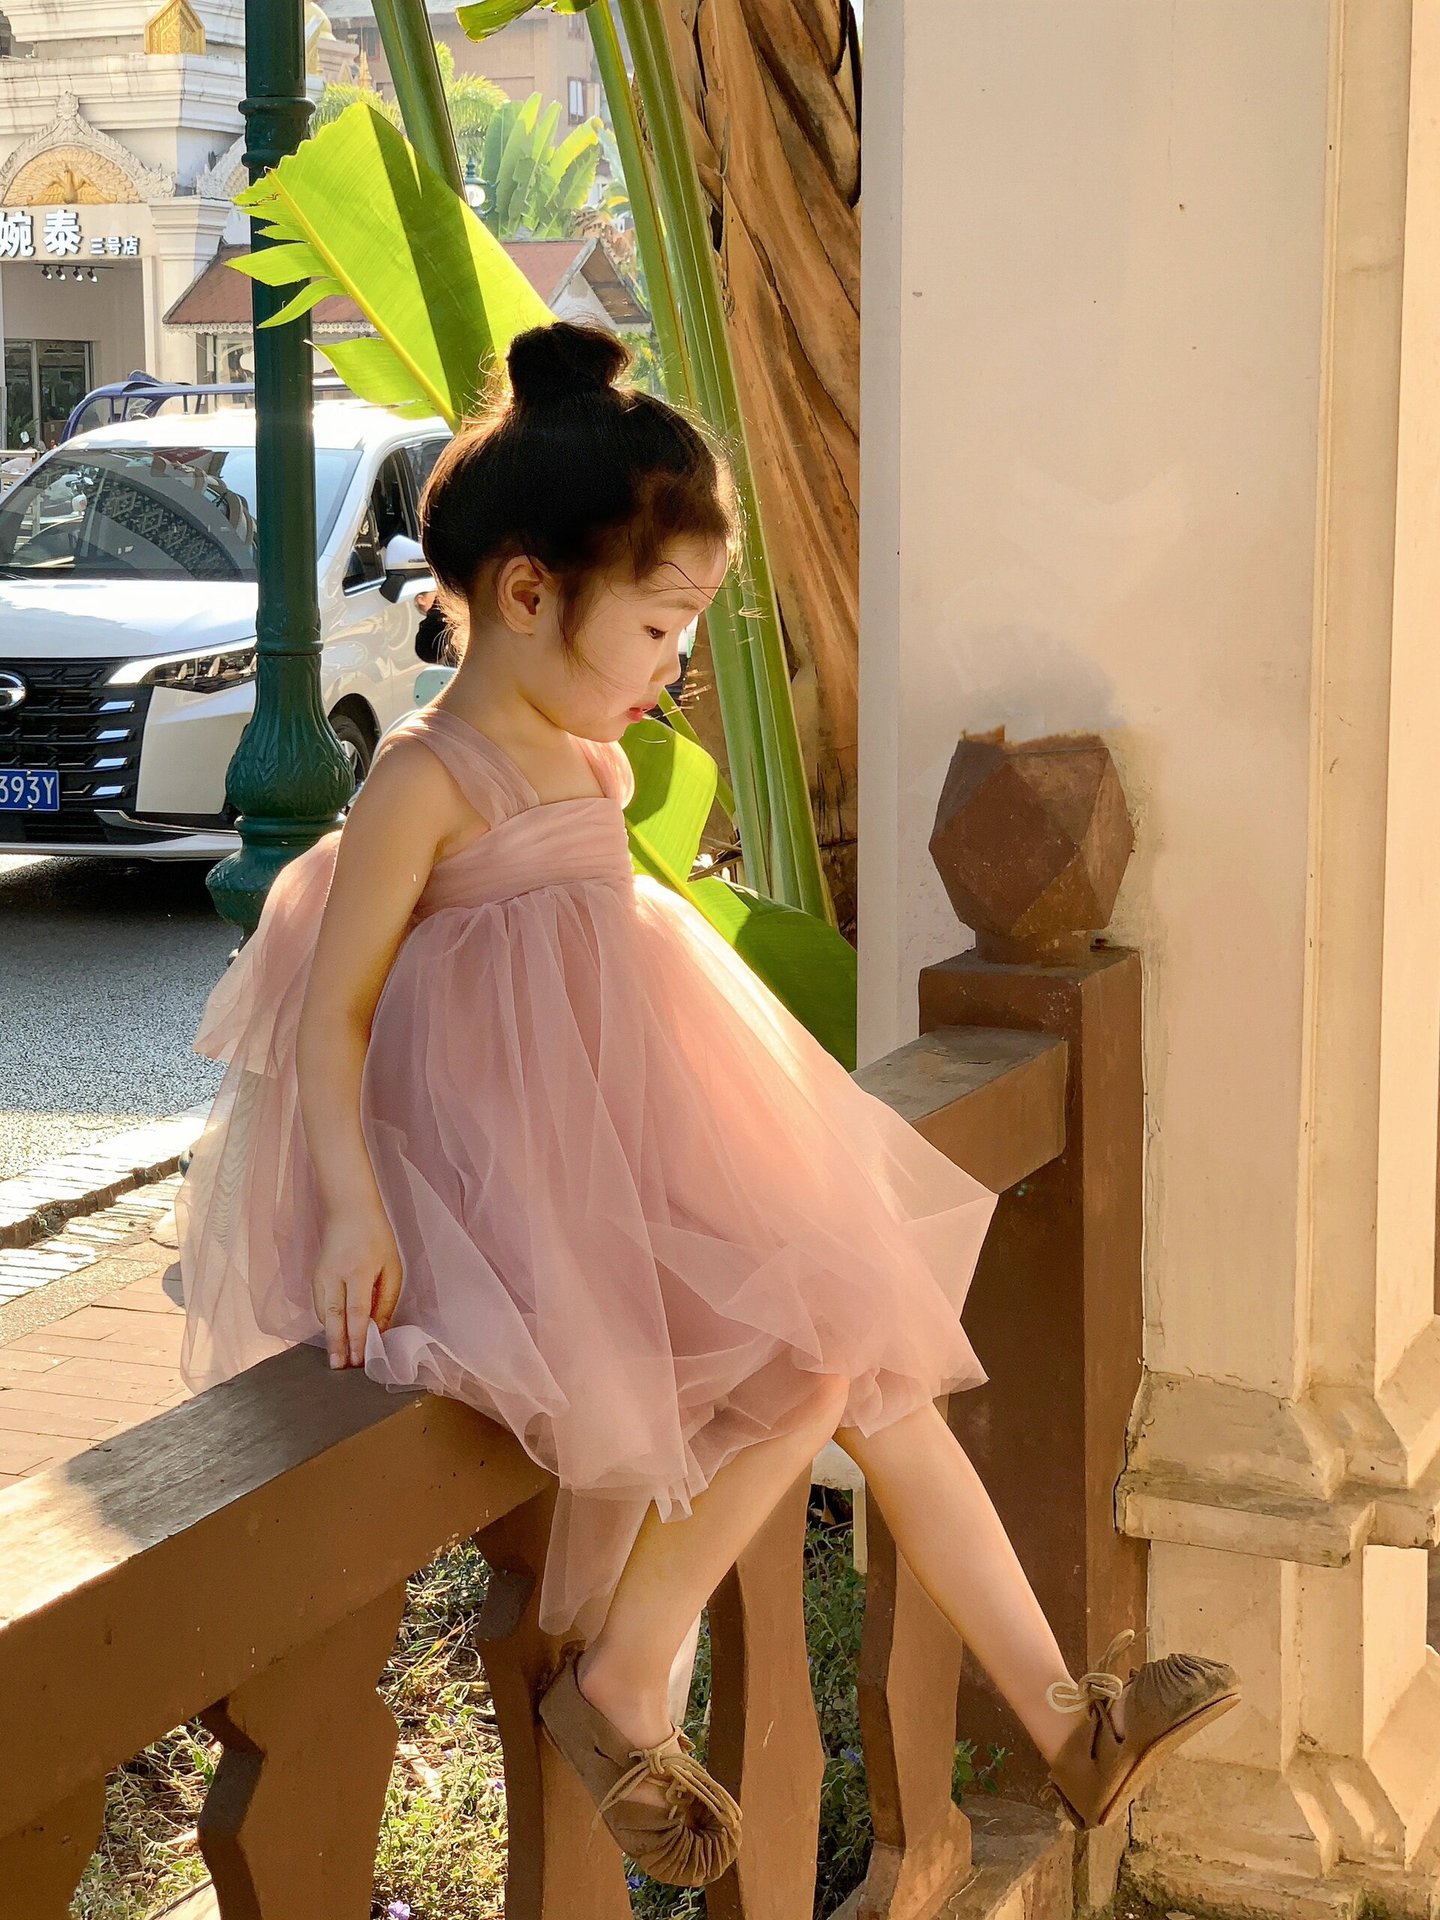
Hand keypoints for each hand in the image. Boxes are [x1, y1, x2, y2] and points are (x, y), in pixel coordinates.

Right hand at [312, 1205, 403, 1368]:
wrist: (349, 1212)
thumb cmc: (376, 1239)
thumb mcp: (391, 1267)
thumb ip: (385, 1300)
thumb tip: (380, 1329)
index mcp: (358, 1271)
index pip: (356, 1312)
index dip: (357, 1338)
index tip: (358, 1359)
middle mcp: (334, 1276)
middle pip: (333, 1318)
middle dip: (337, 1345)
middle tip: (339, 1368)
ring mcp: (320, 1277)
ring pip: (323, 1314)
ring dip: (331, 1337)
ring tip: (339, 1359)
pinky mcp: (314, 1278)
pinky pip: (319, 1307)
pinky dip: (327, 1323)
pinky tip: (335, 1335)